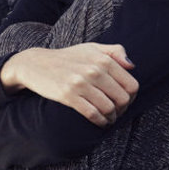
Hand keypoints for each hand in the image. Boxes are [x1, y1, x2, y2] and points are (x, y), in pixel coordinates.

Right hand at [0, 43, 138, 126]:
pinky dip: (99, 121)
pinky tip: (99, 122)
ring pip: (109, 109)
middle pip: (123, 99)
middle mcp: (94, 70)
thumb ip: (115, 51)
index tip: (124, 102)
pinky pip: (92, 114)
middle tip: (116, 112)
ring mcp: (81, 83)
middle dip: (122, 110)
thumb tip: (132, 66)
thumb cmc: (67, 58)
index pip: (131, 85)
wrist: (36, 64)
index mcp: (103, 59)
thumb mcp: (92, 48)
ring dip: (111, 118)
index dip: (131, 98)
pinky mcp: (68, 95)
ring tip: (107, 118)